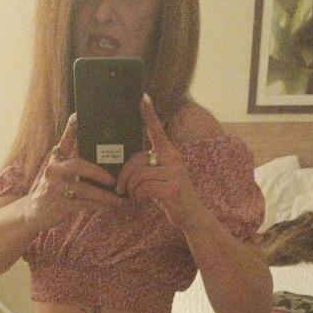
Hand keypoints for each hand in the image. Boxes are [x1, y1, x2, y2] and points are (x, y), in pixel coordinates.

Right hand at [25, 114, 122, 230]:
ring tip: (119, 199)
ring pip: (85, 189)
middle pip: (78, 165)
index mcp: (56, 160)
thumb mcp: (58, 173)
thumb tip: (101, 158)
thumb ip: (72, 164)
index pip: (65, 141)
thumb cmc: (52, 191)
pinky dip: (99, 205)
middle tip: (113, 179)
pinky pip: (85, 204)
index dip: (72, 128)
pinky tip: (109, 206)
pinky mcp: (60, 205)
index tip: (79, 115)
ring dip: (104, 195)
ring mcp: (56, 188)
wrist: (34, 213)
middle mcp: (54, 170)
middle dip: (98, 172)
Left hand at [115, 95, 202, 230]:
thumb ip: (149, 166)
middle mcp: (174, 159)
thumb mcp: (161, 176)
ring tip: (134, 197)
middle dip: (124, 176)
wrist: (191, 216)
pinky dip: (138, 196)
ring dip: (131, 190)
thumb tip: (128, 166)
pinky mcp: (173, 189)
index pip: (157, 130)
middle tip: (121, 189)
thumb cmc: (170, 195)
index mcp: (170, 153)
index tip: (142, 97)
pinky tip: (142, 201)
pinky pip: (144, 188)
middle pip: (137, 160)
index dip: (149, 114)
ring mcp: (175, 173)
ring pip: (138, 176)